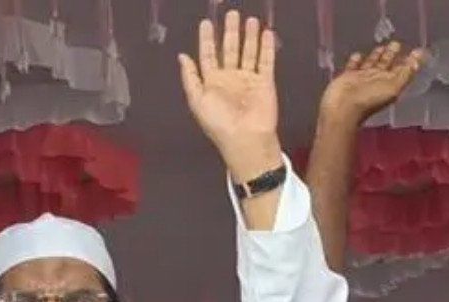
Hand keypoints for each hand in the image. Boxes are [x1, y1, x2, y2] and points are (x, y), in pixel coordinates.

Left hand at [178, 11, 281, 181]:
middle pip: (229, 49)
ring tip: (249, 19)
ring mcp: (248, 80)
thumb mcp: (197, 100)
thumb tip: (182, 56)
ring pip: (248, 52)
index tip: (206, 22)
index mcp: (211, 83)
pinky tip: (266, 32)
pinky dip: (266, 47)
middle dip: (230, 32)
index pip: (208, 55)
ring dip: (248, 36)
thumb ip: (190, 77)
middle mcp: (230, 79)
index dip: (206, 39)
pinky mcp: (265, 82)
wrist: (246, 139)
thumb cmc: (219, 123)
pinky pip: (266, 61)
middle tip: (231, 14)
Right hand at [320, 42, 424, 123]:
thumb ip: (405, 74)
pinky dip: (356, 60)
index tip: (416, 50)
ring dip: (376, 55)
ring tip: (381, 46)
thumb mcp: (393, 87)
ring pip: (370, 63)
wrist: (342, 108)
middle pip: (386, 64)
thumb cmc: (368, 99)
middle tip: (396, 43)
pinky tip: (358, 54)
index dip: (409, 60)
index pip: (402, 69)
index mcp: (389, 82)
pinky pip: (353, 66)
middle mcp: (377, 79)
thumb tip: (417, 62)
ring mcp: (361, 78)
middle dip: (391, 54)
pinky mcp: (347, 77)